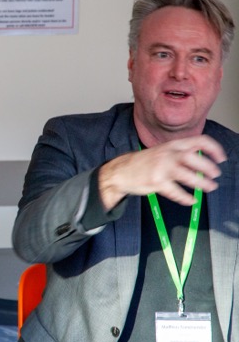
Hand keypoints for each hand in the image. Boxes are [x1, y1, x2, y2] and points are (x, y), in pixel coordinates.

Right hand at [98, 134, 226, 209]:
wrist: (121, 171)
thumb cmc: (144, 162)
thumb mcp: (163, 151)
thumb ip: (181, 153)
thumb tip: (204, 161)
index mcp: (172, 145)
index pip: (199, 141)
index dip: (214, 149)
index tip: (221, 159)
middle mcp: (167, 154)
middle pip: (194, 158)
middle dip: (209, 168)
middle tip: (215, 175)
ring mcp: (161, 168)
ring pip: (187, 176)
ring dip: (202, 183)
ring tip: (209, 187)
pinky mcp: (156, 182)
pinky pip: (176, 192)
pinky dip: (185, 198)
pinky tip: (191, 200)